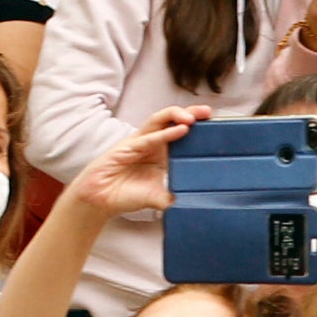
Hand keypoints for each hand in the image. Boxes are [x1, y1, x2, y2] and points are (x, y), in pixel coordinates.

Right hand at [69, 106, 206, 218]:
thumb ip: (174, 198)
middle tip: (209, 113)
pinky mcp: (128, 146)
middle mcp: (153, 143)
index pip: (183, 133)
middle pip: (173, 120)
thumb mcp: (158, 199)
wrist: (100, 200)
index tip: (216, 126)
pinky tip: (181, 131)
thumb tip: (196, 203)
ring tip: (194, 118)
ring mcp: (140, 142)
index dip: (198, 127)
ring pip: (160, 120)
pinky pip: (149, 137)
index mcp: (162, 153)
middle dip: (191, 113)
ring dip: (177, 116)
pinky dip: (165, 134)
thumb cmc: (126, 195)